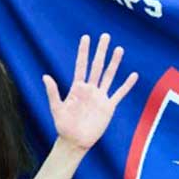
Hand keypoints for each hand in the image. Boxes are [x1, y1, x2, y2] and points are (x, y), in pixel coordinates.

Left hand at [42, 33, 138, 153]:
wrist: (75, 141)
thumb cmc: (63, 126)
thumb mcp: (56, 109)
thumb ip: (53, 92)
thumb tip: (45, 76)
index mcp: (77, 87)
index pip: (81, 65)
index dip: (83, 52)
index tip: (86, 37)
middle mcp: (90, 89)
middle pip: (97, 66)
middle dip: (101, 51)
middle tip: (105, 36)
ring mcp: (100, 97)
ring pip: (109, 76)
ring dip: (114, 63)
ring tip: (119, 49)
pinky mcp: (108, 107)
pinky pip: (119, 93)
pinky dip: (127, 85)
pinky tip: (133, 75)